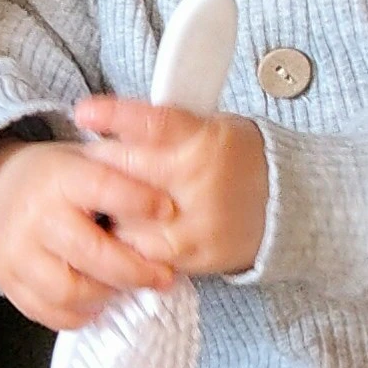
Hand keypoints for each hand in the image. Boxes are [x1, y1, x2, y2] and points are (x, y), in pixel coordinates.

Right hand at [0, 133, 179, 329]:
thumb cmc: (55, 179)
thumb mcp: (84, 160)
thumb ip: (122, 174)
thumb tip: (172, 200)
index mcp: (59, 178)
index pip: (103, 188)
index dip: (138, 202)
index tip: (169, 211)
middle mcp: (35, 215)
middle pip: (92, 254)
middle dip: (135, 270)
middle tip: (164, 276)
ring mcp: (16, 252)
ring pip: (70, 291)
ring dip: (107, 295)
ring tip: (125, 289)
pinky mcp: (7, 281)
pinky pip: (47, 312)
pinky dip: (78, 315)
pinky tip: (97, 304)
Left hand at [69, 101, 268, 280]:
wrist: (283, 205)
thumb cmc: (233, 159)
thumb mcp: (208, 127)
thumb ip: (163, 127)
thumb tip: (107, 120)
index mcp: (204, 139)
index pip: (154, 124)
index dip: (115, 116)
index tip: (84, 113)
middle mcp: (200, 181)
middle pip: (126, 172)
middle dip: (99, 166)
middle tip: (91, 163)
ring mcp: (197, 222)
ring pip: (125, 217)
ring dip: (109, 209)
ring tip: (111, 200)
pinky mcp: (194, 254)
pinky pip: (141, 252)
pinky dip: (128, 241)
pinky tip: (130, 228)